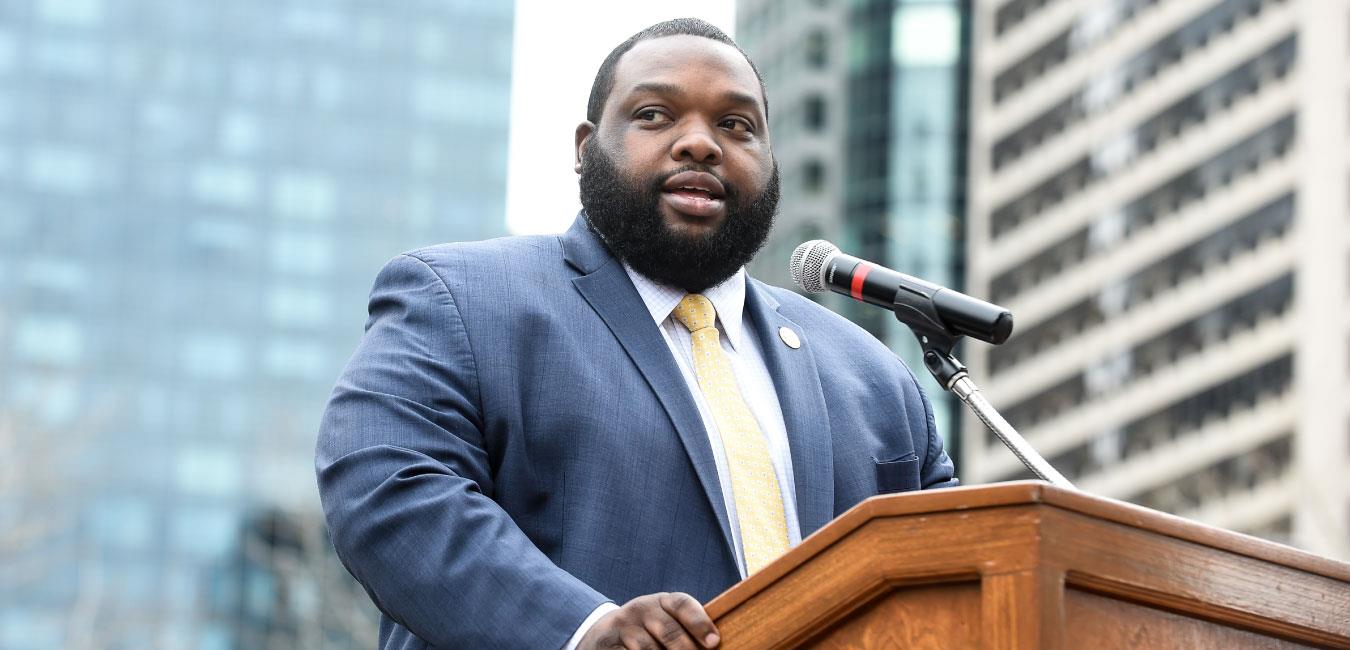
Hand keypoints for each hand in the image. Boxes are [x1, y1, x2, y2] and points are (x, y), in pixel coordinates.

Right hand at [578, 592, 719, 648]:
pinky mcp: (607, 645)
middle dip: (685, 649)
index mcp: (661, 602)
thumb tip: (711, 643)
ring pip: (649, 649)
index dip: (699, 622)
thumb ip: (685, 629)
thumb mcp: (664, 621)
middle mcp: (641, 609)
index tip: (713, 642)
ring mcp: (622, 626)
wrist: (603, 635)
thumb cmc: (646, 632)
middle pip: (668, 630)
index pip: (682, 604)